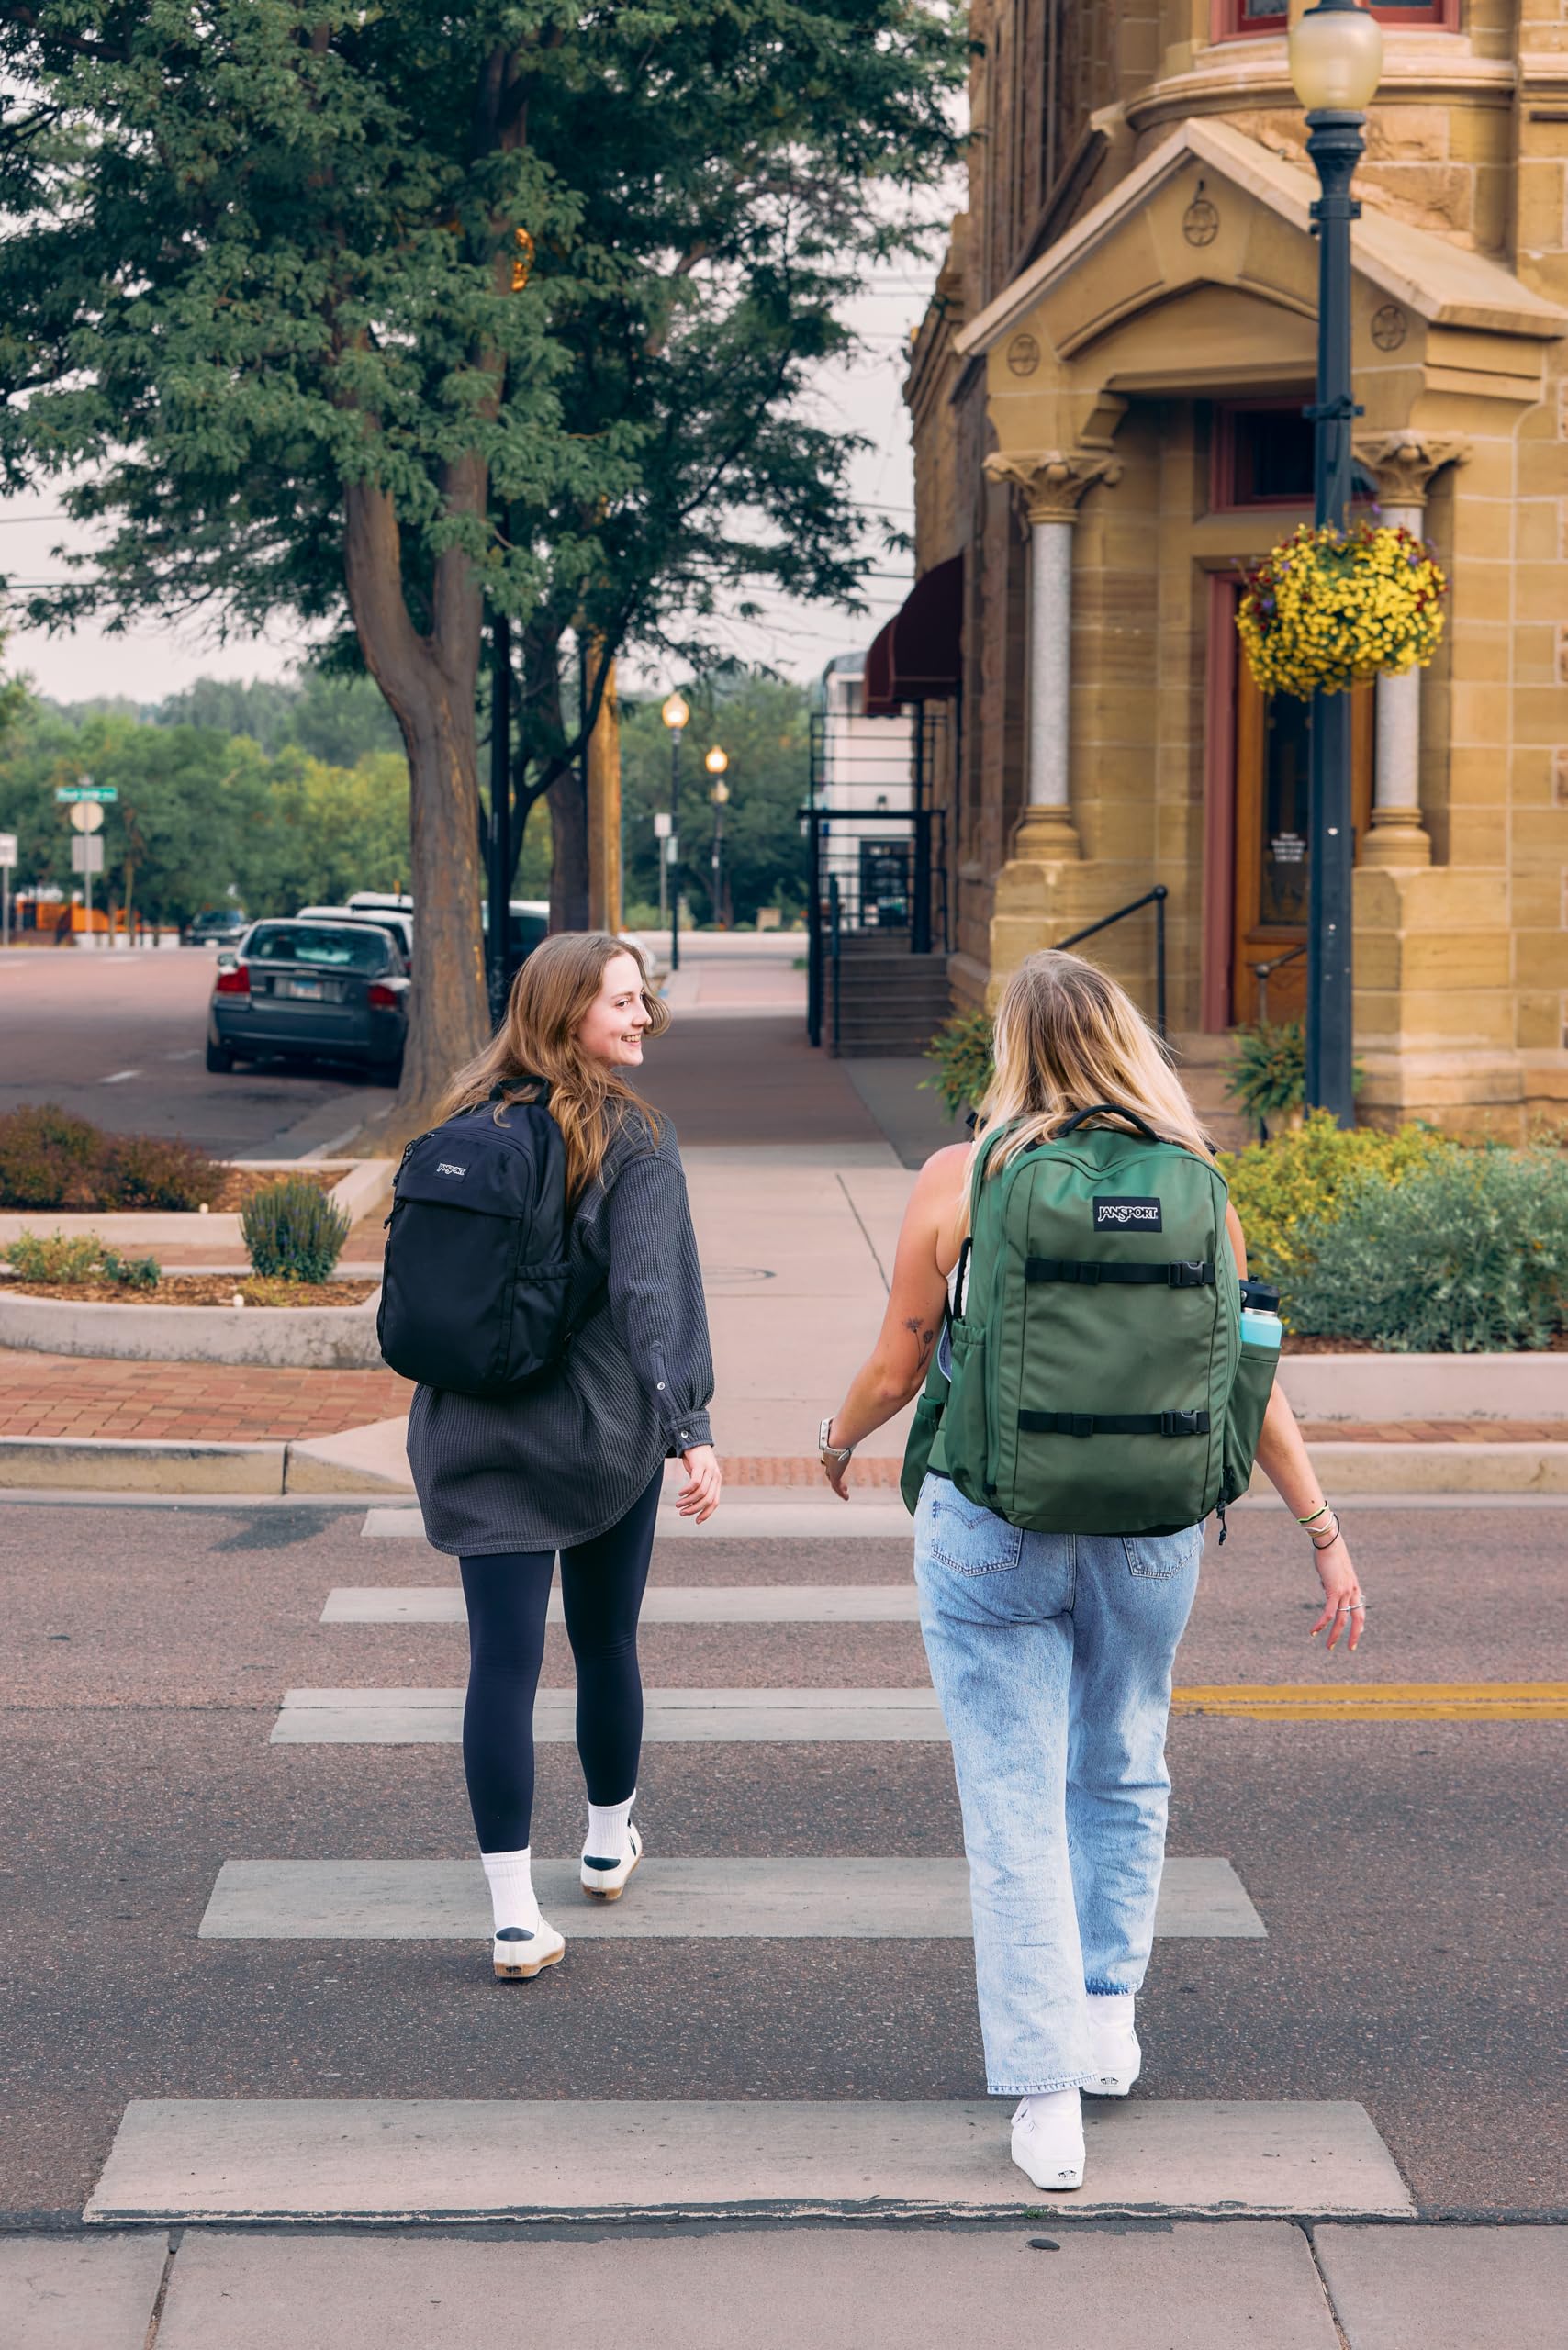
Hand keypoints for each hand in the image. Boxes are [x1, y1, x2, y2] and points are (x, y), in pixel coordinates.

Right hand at [676, 1444, 720, 1523]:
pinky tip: (680, 1493)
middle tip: (682, 1513)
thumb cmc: (696, 1460)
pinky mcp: (700, 1465)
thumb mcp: (701, 1475)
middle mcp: (716, 1477)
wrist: (694, 1440)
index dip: (706, 1513)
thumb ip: (701, 1487)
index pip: (715, 1502)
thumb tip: (694, 1504)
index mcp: (717, 1481)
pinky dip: (687, 1490)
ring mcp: (709, 1470)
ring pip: (700, 1492)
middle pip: (707, 1499)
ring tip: (678, 1504)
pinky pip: (694, 1482)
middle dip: (694, 1509)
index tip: (697, 1521)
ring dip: (688, 1501)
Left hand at [822, 1417, 850, 1500]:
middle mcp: (829, 1458)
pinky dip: (840, 1492)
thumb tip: (866, 1406)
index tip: (837, 1462)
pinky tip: (846, 1497)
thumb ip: (857, 1419)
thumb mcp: (850, 1425)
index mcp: (831, 1447)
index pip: (830, 1456)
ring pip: (833, 1479)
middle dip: (832, 1473)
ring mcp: (831, 1467)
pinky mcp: (834, 1474)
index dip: (832, 1461)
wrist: (839, 1437)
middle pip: (829, 1469)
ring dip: (838, 1486)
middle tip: (837, 1478)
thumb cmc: (845, 1430)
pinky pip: (836, 1487)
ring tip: (844, 1491)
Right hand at [1308, 1528, 1365, 1653]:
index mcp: (1354, 1587)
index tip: (1359, 1632)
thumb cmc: (1329, 1552)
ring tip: (1328, 1647)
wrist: (1330, 1542)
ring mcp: (1345, 1592)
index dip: (1360, 1623)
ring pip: (1342, 1620)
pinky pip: (1329, 1613)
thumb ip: (1331, 1581)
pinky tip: (1314, 1632)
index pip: (1360, 1609)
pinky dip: (1321, 1624)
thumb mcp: (1332, 1571)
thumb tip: (1325, 1585)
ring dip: (1335, 1636)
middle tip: (1350, 1649)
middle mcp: (1353, 1592)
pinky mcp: (1334, 1591)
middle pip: (1357, 1619)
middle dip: (1354, 1636)